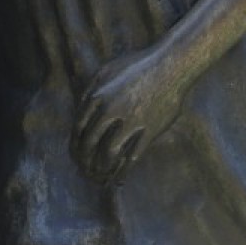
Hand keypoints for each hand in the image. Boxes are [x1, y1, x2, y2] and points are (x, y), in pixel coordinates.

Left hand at [72, 43, 187, 187]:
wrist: (170, 65)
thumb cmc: (138, 66)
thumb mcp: (107, 71)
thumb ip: (91, 89)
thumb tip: (79, 109)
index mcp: (97, 96)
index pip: (78, 129)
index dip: (75, 147)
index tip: (76, 157)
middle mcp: (110, 109)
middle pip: (89, 143)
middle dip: (84, 161)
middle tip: (85, 171)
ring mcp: (130, 120)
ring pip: (108, 153)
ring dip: (101, 168)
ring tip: (100, 176)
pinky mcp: (149, 129)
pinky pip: (133, 156)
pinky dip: (123, 171)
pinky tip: (120, 178)